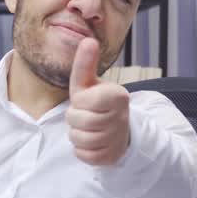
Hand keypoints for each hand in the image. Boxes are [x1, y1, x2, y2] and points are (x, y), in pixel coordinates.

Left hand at [66, 38, 130, 166]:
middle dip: (75, 119)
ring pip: (80, 140)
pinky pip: (84, 156)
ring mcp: (118, 138)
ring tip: (88, 128)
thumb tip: (88, 40)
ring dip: (77, 135)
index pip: (83, 101)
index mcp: (118, 96)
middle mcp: (121, 117)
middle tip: (85, 115)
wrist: (117, 128)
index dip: (79, 102)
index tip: (86, 101)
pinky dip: (82, 150)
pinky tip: (92, 142)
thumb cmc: (98, 103)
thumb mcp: (90, 83)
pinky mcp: (112, 157)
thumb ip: (86, 64)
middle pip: (78, 121)